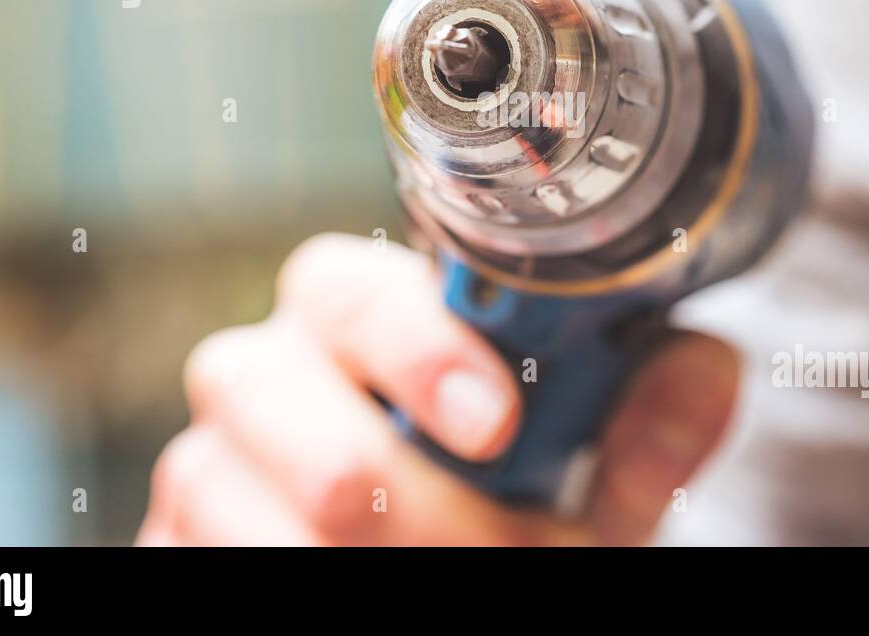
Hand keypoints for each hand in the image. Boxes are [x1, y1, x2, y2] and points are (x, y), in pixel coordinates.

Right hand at [137, 233, 739, 544]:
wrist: (433, 557)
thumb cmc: (505, 505)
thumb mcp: (589, 476)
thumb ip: (647, 422)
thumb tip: (701, 375)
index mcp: (357, 316)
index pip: (353, 286)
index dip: (422, 351)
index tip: (498, 427)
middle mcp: (263, 372)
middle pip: (279, 403)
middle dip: (409, 503)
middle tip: (498, 552)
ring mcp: (202, 464)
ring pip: (235, 505)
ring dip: (369, 564)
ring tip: (452, 575)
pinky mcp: (168, 540)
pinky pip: (199, 559)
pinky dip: (304, 583)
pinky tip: (359, 582)